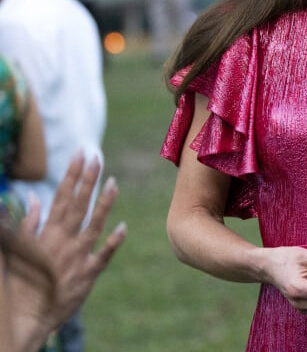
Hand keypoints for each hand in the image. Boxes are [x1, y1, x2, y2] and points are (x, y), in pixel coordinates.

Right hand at [8, 154, 126, 349]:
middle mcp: (63, 241)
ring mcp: (77, 257)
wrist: (25, 319)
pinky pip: (103, 256)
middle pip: (78, 205)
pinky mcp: (87, 274)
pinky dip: (113, 242)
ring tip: (114, 183)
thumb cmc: (21, 283)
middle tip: (98, 157)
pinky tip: (124, 227)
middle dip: (88, 180)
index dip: (72, 174)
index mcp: (47, 233)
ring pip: (93, 225)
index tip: (81, 154)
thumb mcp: (17, 250)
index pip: (62, 197)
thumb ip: (28, 223)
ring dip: (104, 203)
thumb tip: (35, 197)